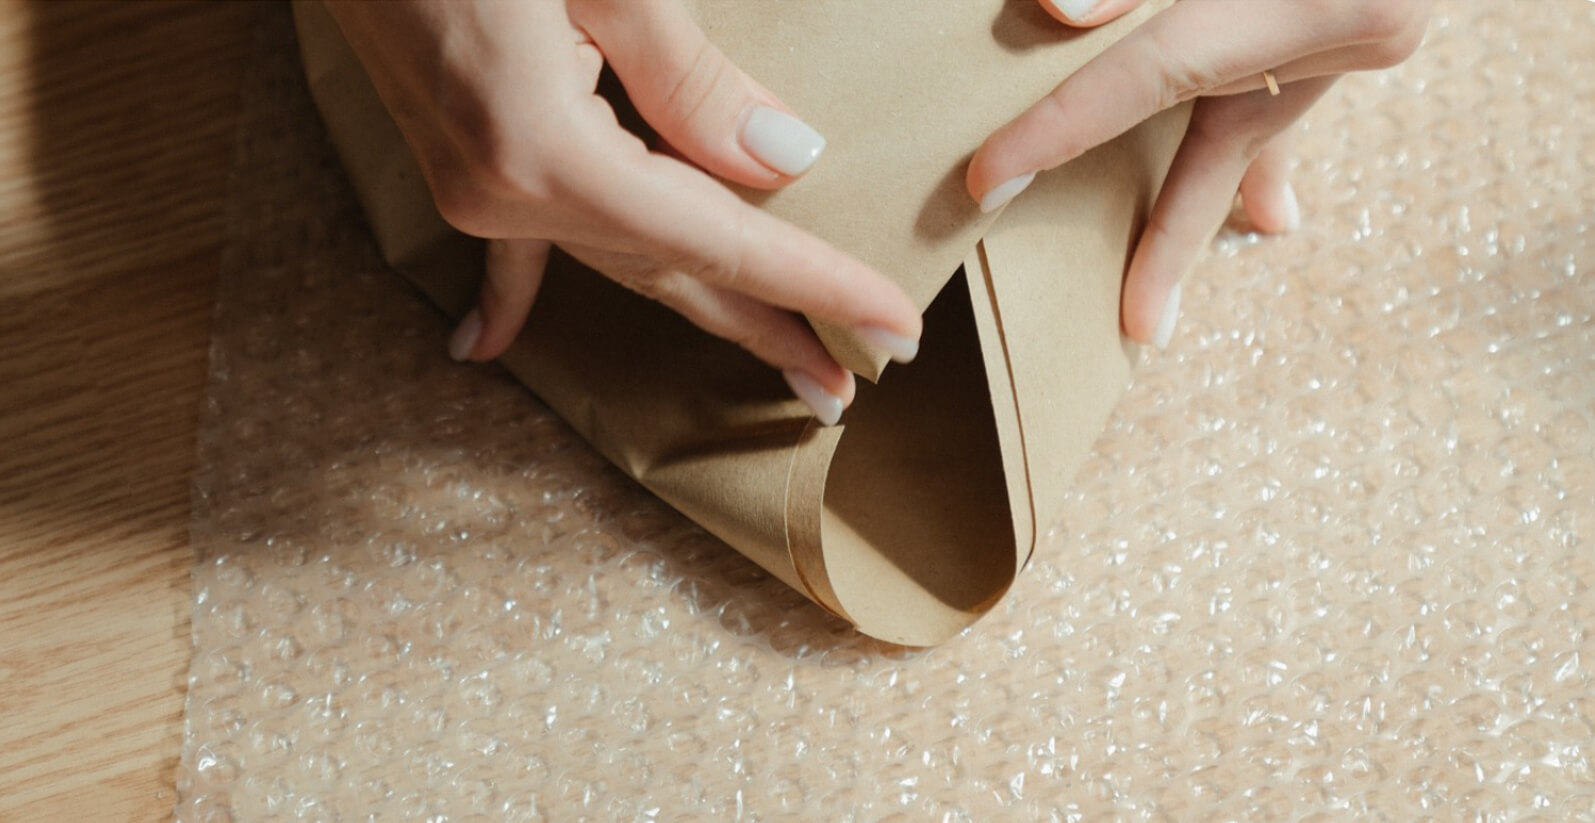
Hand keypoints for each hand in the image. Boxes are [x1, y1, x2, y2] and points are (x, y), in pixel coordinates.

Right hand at [325, 0, 922, 424]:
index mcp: (543, 150)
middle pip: (673, 274)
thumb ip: (693, 80)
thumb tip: (782, 162)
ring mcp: (472, 184)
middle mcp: (503, 190)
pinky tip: (490, 346)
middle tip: (851, 385)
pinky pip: (511, 242)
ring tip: (778, 355)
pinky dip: (517, 292)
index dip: (817, 286)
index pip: (719, 240)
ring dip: (701, 307)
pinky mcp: (456, 158)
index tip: (893, 330)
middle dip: (771, 327)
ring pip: (620, 261)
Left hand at [969, 0, 1429, 347]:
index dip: (1059, 127)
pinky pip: (1296, 98)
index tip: (988, 180)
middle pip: (1224, 142)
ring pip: (1264, 125)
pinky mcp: (1371, 20)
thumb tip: (1059, 10)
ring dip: (1212, 195)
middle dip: (1174, 239)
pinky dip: (1262, 151)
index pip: (1149, 73)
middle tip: (1142, 327)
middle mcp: (1354, 23)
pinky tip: (1265, 212)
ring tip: (1164, 292)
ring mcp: (1372, 28)